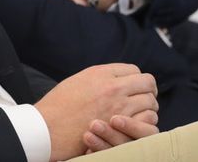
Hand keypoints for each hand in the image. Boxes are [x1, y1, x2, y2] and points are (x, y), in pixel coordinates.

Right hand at [34, 63, 157, 160]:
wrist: (47, 127)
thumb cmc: (57, 107)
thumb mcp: (76, 82)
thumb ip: (96, 78)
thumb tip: (111, 79)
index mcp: (100, 73)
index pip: (134, 70)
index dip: (137, 80)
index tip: (135, 89)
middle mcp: (112, 86)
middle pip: (147, 83)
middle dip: (148, 92)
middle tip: (144, 101)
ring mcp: (119, 106)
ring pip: (150, 102)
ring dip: (148, 108)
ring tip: (141, 115)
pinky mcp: (121, 126)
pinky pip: (147, 120)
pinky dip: (146, 123)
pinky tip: (138, 127)